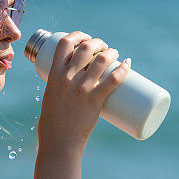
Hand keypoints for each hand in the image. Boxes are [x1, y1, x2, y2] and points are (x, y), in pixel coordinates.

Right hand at [37, 31, 131, 151]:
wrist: (58, 142)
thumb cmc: (52, 122)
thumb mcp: (50, 96)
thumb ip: (60, 86)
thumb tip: (76, 79)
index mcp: (54, 75)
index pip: (65, 44)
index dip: (77, 35)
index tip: (85, 38)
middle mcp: (67, 78)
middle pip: (86, 48)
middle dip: (98, 42)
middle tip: (104, 48)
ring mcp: (82, 88)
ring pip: (101, 60)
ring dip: (112, 52)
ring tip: (116, 54)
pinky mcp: (95, 100)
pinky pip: (113, 80)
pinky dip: (123, 69)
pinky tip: (128, 64)